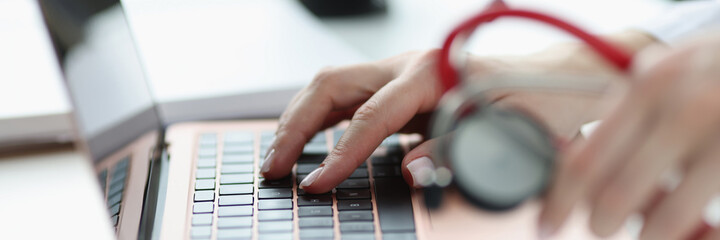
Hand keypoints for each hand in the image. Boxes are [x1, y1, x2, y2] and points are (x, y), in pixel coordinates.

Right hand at [261, 30, 652, 193]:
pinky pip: (346, 96)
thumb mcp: (507, 130)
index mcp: (433, 72)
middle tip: (274, 168)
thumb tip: (408, 171)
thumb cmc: (539, 100)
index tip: (316, 184)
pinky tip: (309, 142)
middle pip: (331, 86)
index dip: (339, 154)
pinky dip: (320, 119)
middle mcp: (409, 64)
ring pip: (331, 86)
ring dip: (298, 120)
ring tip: (278, 157)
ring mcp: (401, 69)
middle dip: (296, 127)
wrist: (557, 77)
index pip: (370, 116)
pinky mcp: (400, 82)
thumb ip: (454, 150)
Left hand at [539, 34, 719, 239]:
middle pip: (615, 198)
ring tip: (651, 227)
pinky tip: (697, 232)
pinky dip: (698, 239)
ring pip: (663, 223)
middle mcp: (683, 115)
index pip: (585, 159)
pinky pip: (715, 230)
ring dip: (648, 235)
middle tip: (603, 223)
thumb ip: (624, 115)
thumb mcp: (664, 74)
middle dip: (601, 222)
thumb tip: (574, 164)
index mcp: (649, 88)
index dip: (559, 201)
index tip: (545, 223)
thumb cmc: (714, 69)